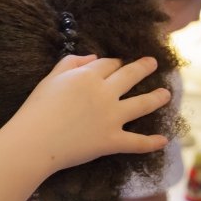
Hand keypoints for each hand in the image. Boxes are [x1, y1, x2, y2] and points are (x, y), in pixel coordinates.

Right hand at [14, 55, 170, 172]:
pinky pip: (137, 142)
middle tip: (152, 63)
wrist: (34, 141)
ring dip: (157, 97)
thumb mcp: (49, 79)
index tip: (118, 63)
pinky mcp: (112, 140)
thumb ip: (70, 63)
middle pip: (131, 75)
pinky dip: (151, 143)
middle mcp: (104, 93)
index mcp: (88, 76)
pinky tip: (163, 141)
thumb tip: (92, 58)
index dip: (115, 62)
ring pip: (143, 104)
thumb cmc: (36, 109)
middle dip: (143, 67)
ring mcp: (111, 117)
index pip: (109, 64)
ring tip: (166, 94)